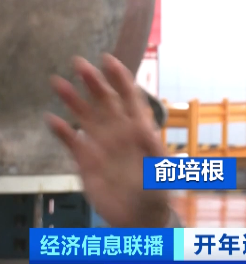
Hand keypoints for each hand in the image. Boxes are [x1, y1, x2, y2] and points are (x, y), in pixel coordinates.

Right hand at [46, 54, 170, 227]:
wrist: (142, 217)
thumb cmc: (158, 190)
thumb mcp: (162, 170)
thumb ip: (154, 150)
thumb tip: (148, 131)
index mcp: (140, 129)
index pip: (129, 98)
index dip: (120, 79)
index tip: (108, 61)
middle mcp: (119, 132)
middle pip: (105, 102)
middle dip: (93, 82)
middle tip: (78, 63)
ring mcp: (102, 145)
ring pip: (86, 117)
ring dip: (73, 100)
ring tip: (58, 82)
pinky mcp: (87, 162)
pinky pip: (73, 142)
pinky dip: (62, 131)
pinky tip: (51, 119)